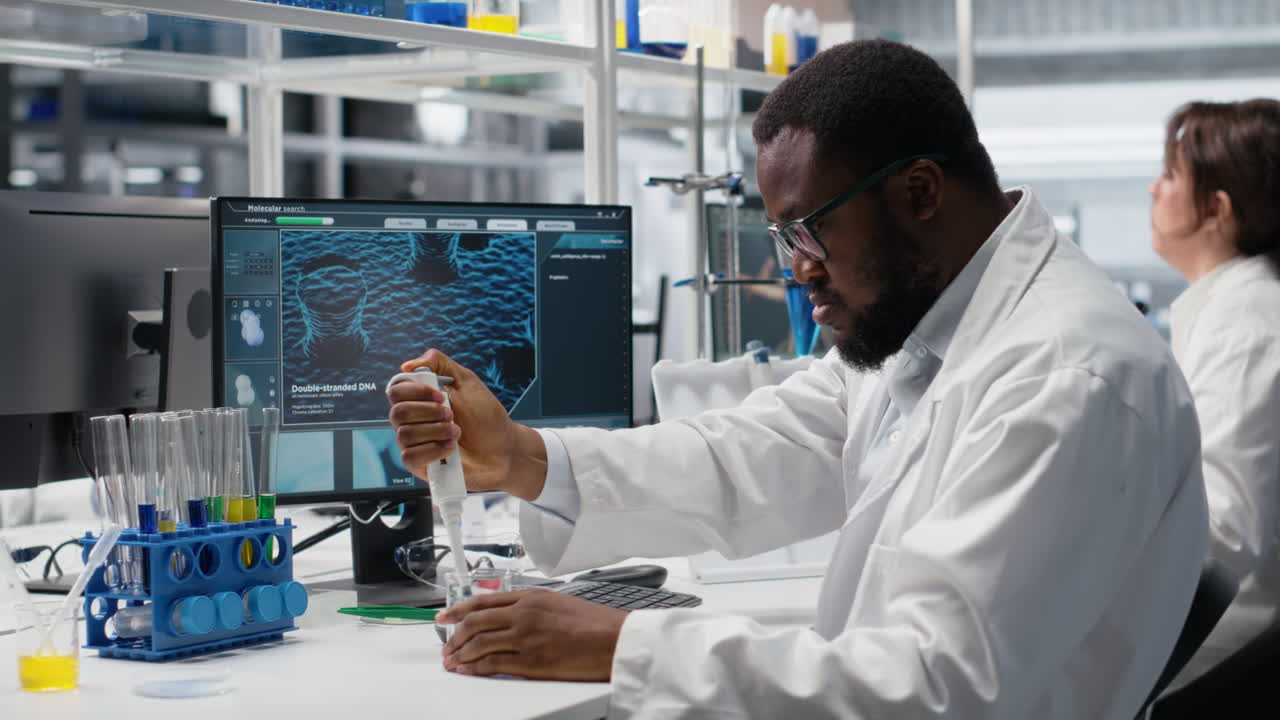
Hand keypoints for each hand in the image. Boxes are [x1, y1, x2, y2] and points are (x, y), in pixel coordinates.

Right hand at [387, 349, 547, 500]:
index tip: (440, 395)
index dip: (415, 391)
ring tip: (456, 432)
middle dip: (430, 413)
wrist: (503, 449)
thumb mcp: (467, 381)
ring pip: (404, 435)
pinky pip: (409, 457)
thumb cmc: (486, 416)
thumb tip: (407, 365)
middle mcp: (413, 420)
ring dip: (436, 431)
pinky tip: (449, 449)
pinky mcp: (420, 465)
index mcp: (420, 399)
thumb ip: (439, 363)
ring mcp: (415, 443)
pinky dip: (432, 451)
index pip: (396, 390)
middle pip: (398, 412)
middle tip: (452, 415)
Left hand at [438, 590, 626, 680]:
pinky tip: (468, 671)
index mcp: (531, 597)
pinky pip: (493, 665)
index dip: (458, 609)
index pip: (483, 601)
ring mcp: (525, 638)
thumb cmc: (594, 623)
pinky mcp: (531, 662)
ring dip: (460, 654)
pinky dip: (475, 668)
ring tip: (452, 662)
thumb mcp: (559, 602)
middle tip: (446, 645)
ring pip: (479, 644)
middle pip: (475, 623)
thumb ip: (531, 606)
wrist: (614, 640)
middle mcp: (524, 615)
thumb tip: (508, 615)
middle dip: (454, 635)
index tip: (444, 616)